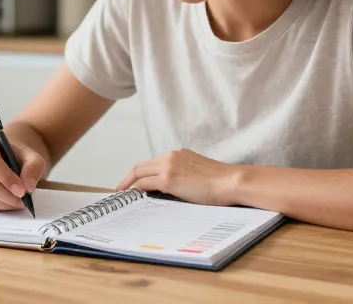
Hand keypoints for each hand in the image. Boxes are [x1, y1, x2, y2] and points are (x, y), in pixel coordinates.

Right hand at [0, 134, 46, 211]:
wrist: (7, 158)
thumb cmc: (17, 156)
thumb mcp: (32, 156)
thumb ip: (34, 167)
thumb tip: (27, 186)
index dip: (6, 178)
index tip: (22, 190)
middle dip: (6, 195)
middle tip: (23, 200)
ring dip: (4, 203)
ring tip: (18, 202)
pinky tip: (8, 202)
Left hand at [115, 149, 241, 205]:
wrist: (232, 182)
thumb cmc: (221, 183)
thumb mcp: (198, 173)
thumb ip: (182, 176)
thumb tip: (169, 189)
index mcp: (179, 154)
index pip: (153, 163)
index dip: (140, 173)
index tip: (133, 182)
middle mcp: (171, 156)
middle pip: (141, 166)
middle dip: (128, 178)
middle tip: (120, 189)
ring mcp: (169, 166)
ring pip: (140, 173)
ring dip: (129, 184)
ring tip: (122, 195)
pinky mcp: (169, 179)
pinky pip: (145, 184)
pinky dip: (136, 190)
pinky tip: (132, 197)